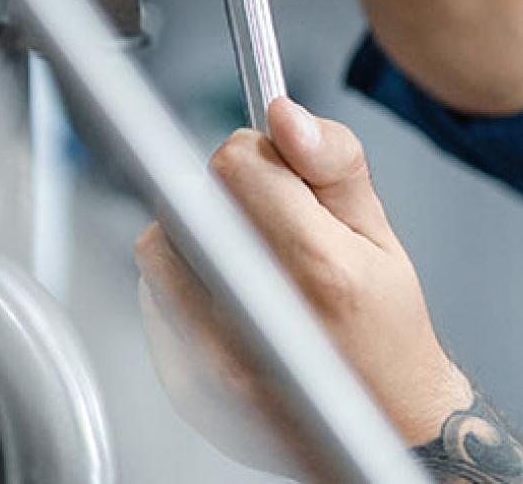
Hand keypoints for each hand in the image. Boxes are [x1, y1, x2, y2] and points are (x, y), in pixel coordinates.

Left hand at [135, 98, 471, 471]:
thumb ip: (332, 161)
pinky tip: (227, 305)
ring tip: (245, 267)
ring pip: (160, 246)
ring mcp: (214, 362)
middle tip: (264, 228)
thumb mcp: (377, 231)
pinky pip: (152, 297)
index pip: (232, 165)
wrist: (383, 421)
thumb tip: (282, 115)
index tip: (275, 179)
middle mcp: (257, 322)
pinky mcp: (184, 385)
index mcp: (317, 271)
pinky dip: (181, 286)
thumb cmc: (383, 324)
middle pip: (187, 202)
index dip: (254, 159)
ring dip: (193, 240)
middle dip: (221, 198)